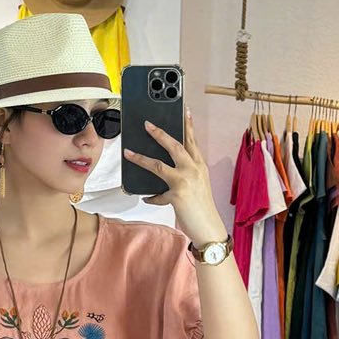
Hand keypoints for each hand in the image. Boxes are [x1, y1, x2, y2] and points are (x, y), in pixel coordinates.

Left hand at [123, 108, 226, 244]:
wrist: (209, 227)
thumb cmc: (202, 207)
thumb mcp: (197, 185)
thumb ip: (184, 174)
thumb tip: (165, 171)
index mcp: (199, 166)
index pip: (192, 141)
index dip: (188, 125)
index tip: (184, 110)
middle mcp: (194, 170)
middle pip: (175, 146)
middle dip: (159, 134)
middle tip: (147, 124)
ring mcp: (185, 181)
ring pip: (158, 164)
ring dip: (141, 158)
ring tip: (129, 153)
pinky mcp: (176, 194)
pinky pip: (157, 194)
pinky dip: (151, 197)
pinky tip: (147, 198)